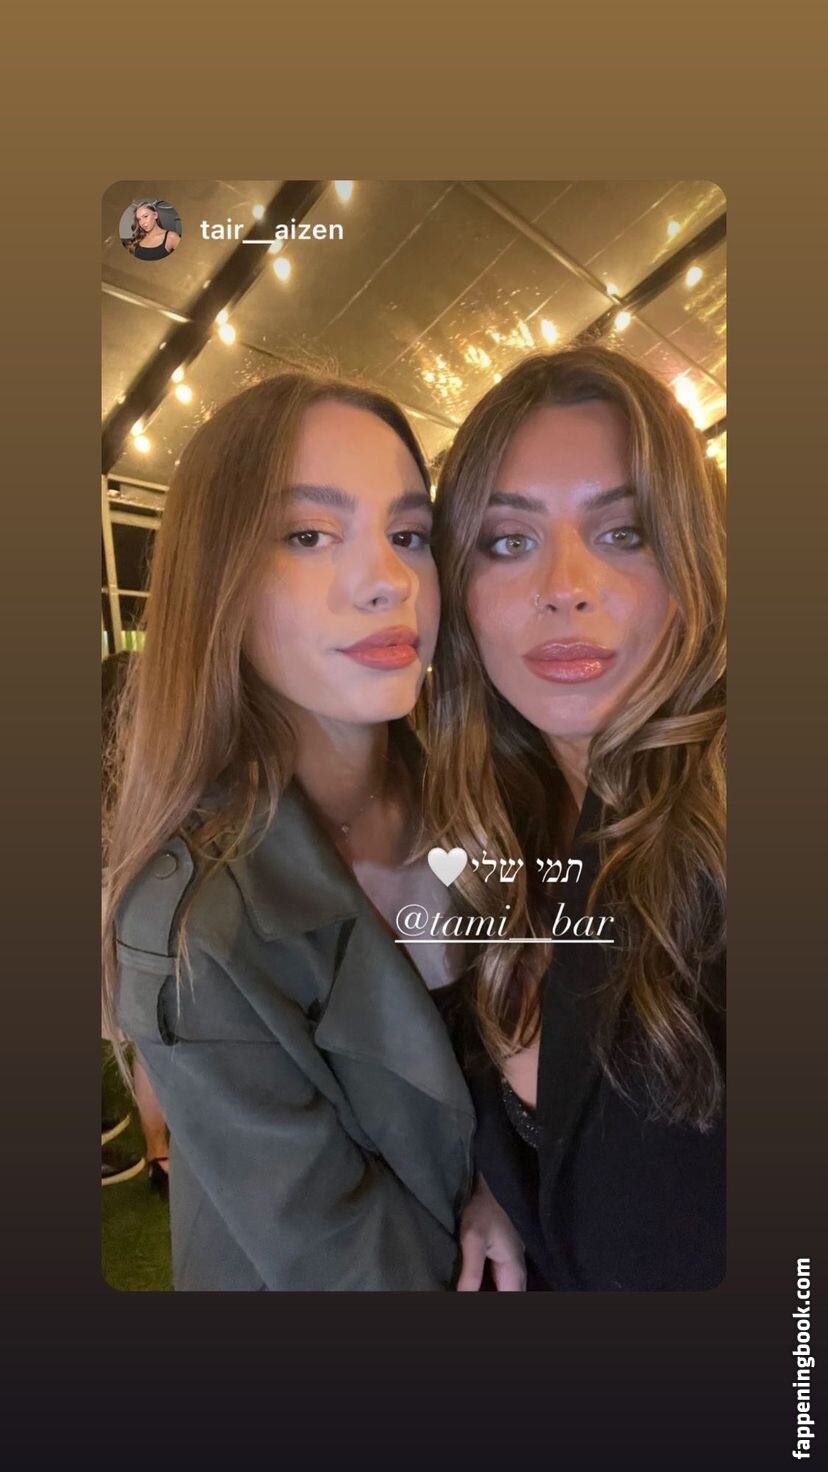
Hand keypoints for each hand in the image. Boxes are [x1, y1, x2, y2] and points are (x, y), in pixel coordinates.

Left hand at [456, 1174, 525, 1290]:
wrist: (493, 1185)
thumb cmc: (484, 1210)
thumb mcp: (473, 1239)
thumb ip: (471, 1272)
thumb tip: (464, 1297)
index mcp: (513, 1270)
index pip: (509, 1299)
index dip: (494, 1305)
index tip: (474, 1297)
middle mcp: (517, 1271)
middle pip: (509, 1295)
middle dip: (492, 1298)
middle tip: (469, 1293)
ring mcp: (512, 1264)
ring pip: (506, 1290)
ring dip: (491, 1292)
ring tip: (471, 1290)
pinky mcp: (505, 1259)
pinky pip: (501, 1282)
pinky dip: (490, 1287)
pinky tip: (476, 1286)